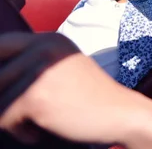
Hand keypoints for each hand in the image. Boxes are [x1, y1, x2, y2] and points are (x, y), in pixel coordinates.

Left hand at [0, 33, 137, 144]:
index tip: (7, 85)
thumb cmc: (91, 98)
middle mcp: (42, 48)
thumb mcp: (63, 68)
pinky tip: (42, 128)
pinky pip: (3, 119)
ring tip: (38, 119)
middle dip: (5, 97)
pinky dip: (20, 131)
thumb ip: (33, 63)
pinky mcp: (35, 96)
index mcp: (49, 39)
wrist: (121, 114)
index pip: (1, 44)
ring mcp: (39, 70)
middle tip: (27, 108)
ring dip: (12, 116)